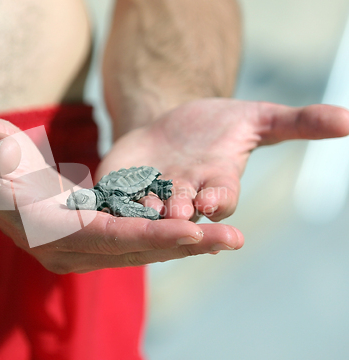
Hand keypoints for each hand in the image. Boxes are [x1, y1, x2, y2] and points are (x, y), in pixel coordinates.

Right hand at [0, 118, 243, 273]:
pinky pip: (134, 244)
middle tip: (232, 239)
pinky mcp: (90, 242)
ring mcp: (79, 250)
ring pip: (139, 251)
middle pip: (133, 249)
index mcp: (45, 228)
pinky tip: (200, 236)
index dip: (150, 234)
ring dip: (183, 246)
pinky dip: (166, 240)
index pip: (106, 235)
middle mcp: (65, 249)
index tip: (195, 230)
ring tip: (227, 239)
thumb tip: (6, 152)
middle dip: (183, 245)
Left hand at [98, 98, 348, 221]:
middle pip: (181, 212)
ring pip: (143, 209)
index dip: (216, 200)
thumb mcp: (258, 118)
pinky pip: (112, 196)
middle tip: (172, 213)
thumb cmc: (218, 127)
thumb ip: (297, 122)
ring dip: (136, 211)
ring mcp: (150, 196)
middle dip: (177, 213)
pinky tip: (90, 196)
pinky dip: (104, 198)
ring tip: (128, 205)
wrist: (173, 125)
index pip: (220, 199)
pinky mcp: (121, 189)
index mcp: (216, 186)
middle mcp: (184, 198)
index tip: (211, 200)